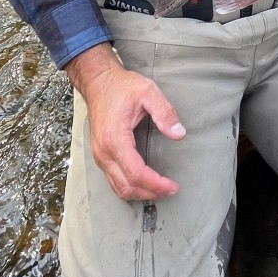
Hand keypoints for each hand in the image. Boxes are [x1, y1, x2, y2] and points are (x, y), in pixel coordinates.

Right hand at [65, 43, 185, 199]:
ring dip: (140, 193)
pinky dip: (129, 187)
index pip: (136, 173)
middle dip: (150, 193)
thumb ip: (164, 112)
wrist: (98, 82)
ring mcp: (99, 155)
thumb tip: (179, 134)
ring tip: (160, 190)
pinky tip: (144, 183)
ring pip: (118, 187)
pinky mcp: (100, 155)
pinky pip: (113, 180)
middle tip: (171, 190)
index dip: (156, 184)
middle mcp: (104, 152)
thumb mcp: (148, 92)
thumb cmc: (122, 87)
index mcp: (115, 139)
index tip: (173, 186)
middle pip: (126, 186)